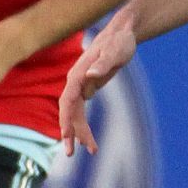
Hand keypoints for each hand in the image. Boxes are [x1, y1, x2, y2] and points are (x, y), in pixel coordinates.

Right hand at [59, 23, 136, 155]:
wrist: (122, 34)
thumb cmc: (119, 41)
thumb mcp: (115, 52)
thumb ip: (103, 64)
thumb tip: (90, 76)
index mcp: (77, 74)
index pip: (67, 100)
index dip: (65, 118)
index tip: (66, 135)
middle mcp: (75, 82)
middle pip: (68, 112)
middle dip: (70, 132)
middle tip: (71, 153)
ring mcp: (80, 87)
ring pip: (75, 115)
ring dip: (80, 134)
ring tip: (92, 151)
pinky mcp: (87, 90)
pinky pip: (81, 113)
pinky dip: (85, 127)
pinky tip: (90, 142)